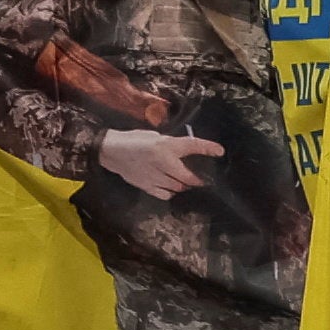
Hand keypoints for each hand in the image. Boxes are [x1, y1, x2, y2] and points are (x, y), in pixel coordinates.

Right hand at [95, 125, 224, 200]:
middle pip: (188, 176)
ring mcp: (154, 177)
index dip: (208, 148)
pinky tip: (170, 187)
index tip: (220, 151)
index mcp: (164, 146)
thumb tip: (186, 152)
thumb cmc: (133, 139)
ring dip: (183, 185)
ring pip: (178, 187)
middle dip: (196, 179)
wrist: (110, 150)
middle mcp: (162, 162)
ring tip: (184, 181)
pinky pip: (165, 194)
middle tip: (200, 178)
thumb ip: (170, 144)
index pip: (191, 146)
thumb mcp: (154, 136)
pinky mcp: (146, 186)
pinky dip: (171, 191)